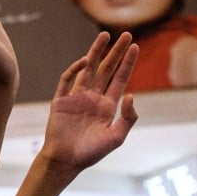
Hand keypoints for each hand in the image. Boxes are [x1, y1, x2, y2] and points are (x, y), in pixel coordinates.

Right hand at [41, 32, 138, 172]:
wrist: (65, 161)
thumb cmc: (91, 153)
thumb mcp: (116, 137)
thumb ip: (128, 118)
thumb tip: (131, 94)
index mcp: (107, 107)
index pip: (120, 79)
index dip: (128, 63)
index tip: (135, 46)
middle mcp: (93, 98)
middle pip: (107, 69)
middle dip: (116, 52)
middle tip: (126, 34)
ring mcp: (76, 98)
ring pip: (88, 70)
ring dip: (96, 52)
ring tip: (104, 35)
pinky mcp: (61, 101)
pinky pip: (67, 80)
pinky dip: (75, 69)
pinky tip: (85, 61)